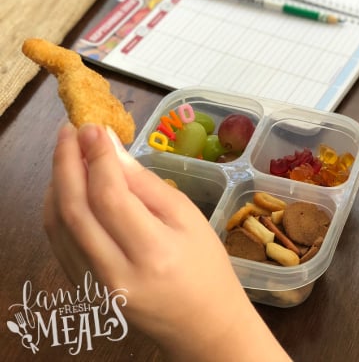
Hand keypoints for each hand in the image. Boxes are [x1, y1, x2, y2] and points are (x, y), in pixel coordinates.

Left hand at [45, 123, 288, 360]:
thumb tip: (111, 148)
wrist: (202, 325)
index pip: (111, 196)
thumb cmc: (206, 267)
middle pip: (74, 210)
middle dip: (66, 162)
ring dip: (57, 183)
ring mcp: (94, 286)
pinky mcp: (83, 291)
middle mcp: (116, 273)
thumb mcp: (189, 218)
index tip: (95, 127)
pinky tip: (67, 187)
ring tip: (68, 152)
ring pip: (58, 226)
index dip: (98, 156)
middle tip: (71, 131)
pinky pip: (59, 243)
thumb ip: (146, 184)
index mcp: (153, 252)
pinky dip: (57, 209)